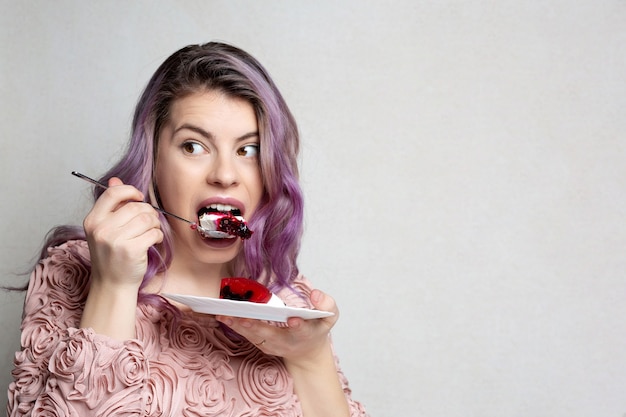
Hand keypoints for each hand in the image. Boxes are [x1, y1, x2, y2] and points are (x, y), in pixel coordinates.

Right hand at [83, 177, 163, 289]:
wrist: (112, 285)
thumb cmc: (111, 256)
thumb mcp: (105, 229)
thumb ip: (111, 205)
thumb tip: (115, 180)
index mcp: (93, 220)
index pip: (112, 193)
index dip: (130, 191)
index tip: (139, 197)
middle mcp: (101, 229)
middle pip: (135, 206)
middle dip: (148, 212)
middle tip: (149, 222)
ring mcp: (115, 240)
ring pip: (147, 218)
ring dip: (155, 224)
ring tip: (151, 232)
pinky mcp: (131, 250)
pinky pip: (154, 233)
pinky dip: (158, 236)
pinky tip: (153, 241)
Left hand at [216, 289, 338, 367]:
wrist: (307, 352)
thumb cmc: (316, 329)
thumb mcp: (330, 316)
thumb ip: (327, 304)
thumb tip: (315, 294)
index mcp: (305, 333)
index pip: (302, 330)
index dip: (299, 326)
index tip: (293, 320)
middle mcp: (286, 342)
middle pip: (270, 335)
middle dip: (256, 326)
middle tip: (242, 317)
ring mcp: (272, 345)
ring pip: (254, 336)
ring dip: (238, 327)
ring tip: (224, 315)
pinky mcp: (261, 344)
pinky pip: (246, 335)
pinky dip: (235, 327)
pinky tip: (223, 316)